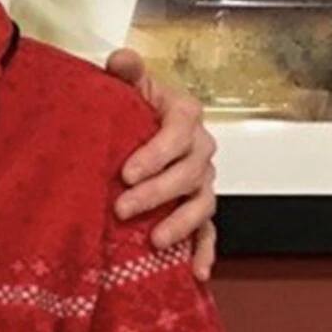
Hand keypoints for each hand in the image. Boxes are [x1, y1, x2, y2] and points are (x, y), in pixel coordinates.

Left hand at [104, 48, 218, 280]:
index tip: (127, 172)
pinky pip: (210, 232)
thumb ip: (126, 71)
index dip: (155, 154)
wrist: (141, 126)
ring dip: (181, 224)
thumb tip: (121, 60)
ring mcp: (204, 181)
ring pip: (202, 204)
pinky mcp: (200, 207)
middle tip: (122, 208)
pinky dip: (206, 251)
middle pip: (188, 173)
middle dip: (157, 193)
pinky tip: (196, 271)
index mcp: (185, 116)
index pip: (177, 134)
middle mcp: (201, 149)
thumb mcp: (129, 84)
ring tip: (155, 239)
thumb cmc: (134, 106)